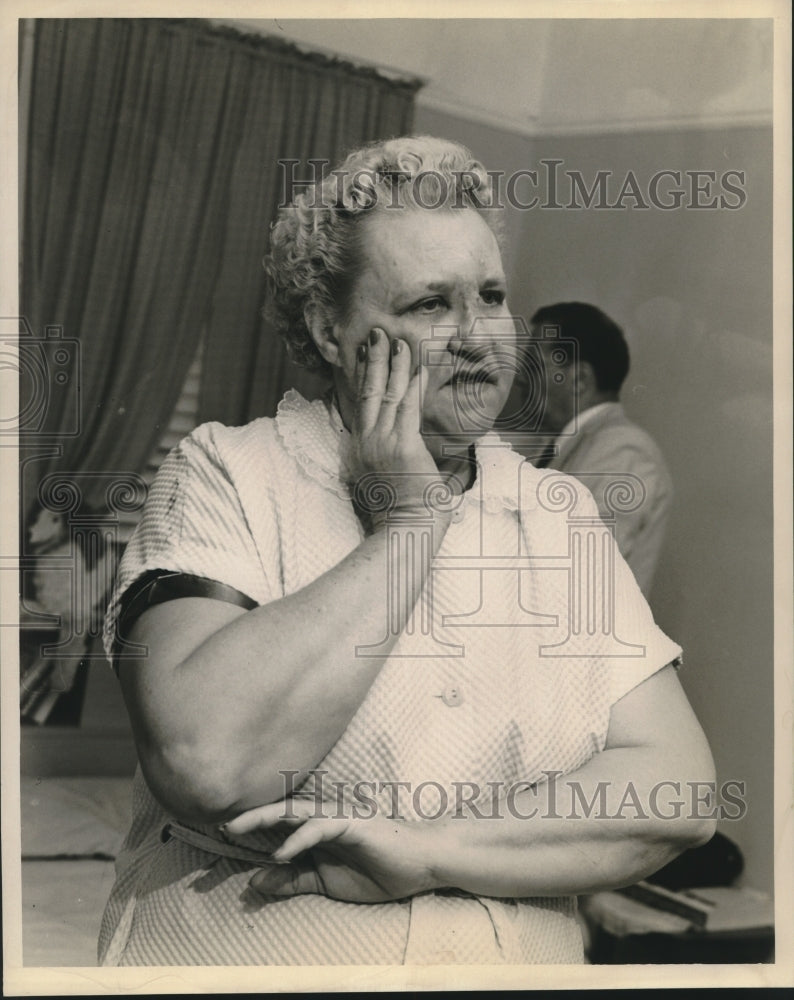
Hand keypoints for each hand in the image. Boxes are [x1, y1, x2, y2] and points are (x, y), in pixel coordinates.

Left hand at [224, 799, 438, 902]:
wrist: (420, 865)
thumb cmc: (378, 870)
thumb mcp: (326, 882)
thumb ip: (293, 880)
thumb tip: (254, 882)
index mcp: (315, 830)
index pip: (276, 826)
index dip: (248, 828)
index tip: (216, 835)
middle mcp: (323, 817)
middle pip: (279, 811)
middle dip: (247, 817)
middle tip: (215, 824)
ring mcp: (338, 817)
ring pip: (294, 811)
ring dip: (263, 818)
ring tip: (236, 827)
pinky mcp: (353, 823)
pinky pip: (321, 827)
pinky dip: (298, 838)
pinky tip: (280, 851)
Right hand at [350, 328, 447, 527]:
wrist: (405, 529)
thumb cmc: (400, 511)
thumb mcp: (383, 479)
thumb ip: (385, 458)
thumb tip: (397, 447)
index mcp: (361, 448)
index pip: (361, 403)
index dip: (364, 375)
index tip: (366, 354)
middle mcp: (367, 441)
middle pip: (369, 391)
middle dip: (375, 360)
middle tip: (377, 333)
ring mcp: (383, 442)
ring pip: (388, 395)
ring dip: (396, 366)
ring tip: (399, 342)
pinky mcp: (403, 446)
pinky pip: (409, 408)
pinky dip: (416, 386)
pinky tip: (421, 368)